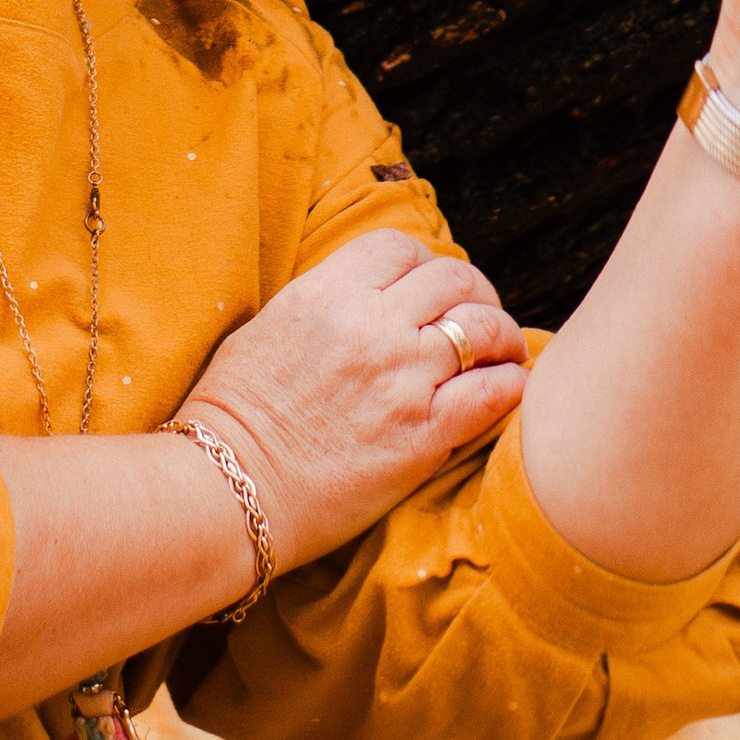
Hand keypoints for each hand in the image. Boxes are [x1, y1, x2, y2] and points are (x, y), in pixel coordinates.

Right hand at [178, 229, 525, 575]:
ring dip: (501, 336)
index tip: (431, 286)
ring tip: (503, 350)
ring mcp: (401, 378)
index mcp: (327, 293)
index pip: (401, 249)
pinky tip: (509, 388)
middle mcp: (371, 325)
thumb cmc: (233, 417)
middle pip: (454, 279)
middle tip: (479, 315)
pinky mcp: (423, 434)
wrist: (228, 490)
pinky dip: (511, 384)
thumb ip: (320, 306)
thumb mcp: (266, 331)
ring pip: (483, 328)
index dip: (425, 262)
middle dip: (475, 292)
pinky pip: (493, 392)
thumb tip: (356, 298)